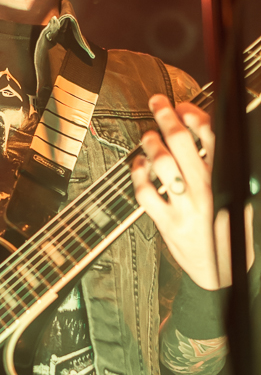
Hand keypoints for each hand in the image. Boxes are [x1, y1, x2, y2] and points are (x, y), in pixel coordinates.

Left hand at [131, 94, 252, 289]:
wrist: (223, 271)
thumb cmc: (229, 231)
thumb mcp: (236, 195)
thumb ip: (222, 167)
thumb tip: (201, 133)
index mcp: (226, 180)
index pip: (211, 138)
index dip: (194, 116)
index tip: (183, 106)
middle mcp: (206, 190)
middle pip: (182, 143)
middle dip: (167, 117)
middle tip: (157, 104)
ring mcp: (185, 207)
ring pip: (162, 164)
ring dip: (151, 143)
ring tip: (148, 136)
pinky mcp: (167, 223)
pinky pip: (146, 192)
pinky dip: (138, 173)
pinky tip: (138, 164)